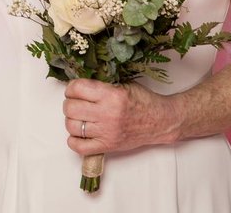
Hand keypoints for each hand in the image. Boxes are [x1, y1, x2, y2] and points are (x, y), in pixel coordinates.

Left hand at [61, 79, 179, 155]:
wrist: (161, 121)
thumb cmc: (143, 101)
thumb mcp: (122, 84)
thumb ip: (100, 84)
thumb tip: (76, 84)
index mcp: (111, 95)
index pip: (76, 88)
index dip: (71, 87)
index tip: (74, 89)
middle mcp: (108, 114)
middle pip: (70, 108)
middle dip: (70, 102)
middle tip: (76, 102)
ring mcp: (107, 132)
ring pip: (72, 126)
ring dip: (71, 119)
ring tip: (80, 116)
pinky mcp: (108, 146)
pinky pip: (79, 147)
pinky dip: (74, 140)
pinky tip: (80, 132)